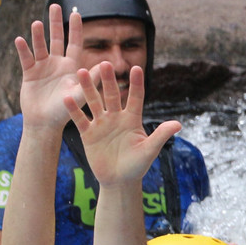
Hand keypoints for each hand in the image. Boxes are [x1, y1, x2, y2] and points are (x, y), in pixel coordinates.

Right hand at [14, 4, 93, 130]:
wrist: (45, 123)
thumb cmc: (65, 112)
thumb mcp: (80, 95)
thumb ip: (91, 79)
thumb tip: (106, 64)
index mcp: (71, 67)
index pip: (74, 43)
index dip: (75, 29)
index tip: (76, 13)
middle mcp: (57, 64)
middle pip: (56, 39)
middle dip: (55, 22)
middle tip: (54, 5)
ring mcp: (42, 67)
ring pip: (40, 46)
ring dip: (38, 35)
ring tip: (37, 24)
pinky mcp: (29, 73)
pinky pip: (26, 58)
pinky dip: (23, 49)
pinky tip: (20, 40)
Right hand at [64, 63, 180, 188]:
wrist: (119, 181)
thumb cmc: (137, 166)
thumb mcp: (149, 150)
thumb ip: (160, 135)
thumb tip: (178, 124)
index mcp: (132, 119)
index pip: (135, 98)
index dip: (136, 84)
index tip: (137, 68)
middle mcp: (116, 117)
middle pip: (112, 95)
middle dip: (108, 80)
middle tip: (105, 63)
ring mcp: (101, 124)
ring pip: (94, 102)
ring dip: (88, 88)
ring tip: (82, 72)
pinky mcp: (88, 133)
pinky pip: (80, 119)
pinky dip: (74, 109)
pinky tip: (68, 97)